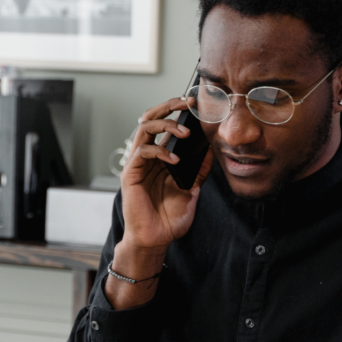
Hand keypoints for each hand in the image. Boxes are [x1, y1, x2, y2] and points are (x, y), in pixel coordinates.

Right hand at [120, 98, 214, 249]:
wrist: (155, 239)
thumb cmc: (169, 217)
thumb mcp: (191, 190)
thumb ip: (199, 171)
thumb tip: (211, 152)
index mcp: (160, 157)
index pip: (165, 125)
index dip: (177, 111)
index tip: (195, 105)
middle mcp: (147, 156)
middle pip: (150, 118)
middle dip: (168, 106)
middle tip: (186, 103)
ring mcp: (137, 163)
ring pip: (144, 128)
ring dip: (166, 124)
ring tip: (185, 132)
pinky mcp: (131, 173)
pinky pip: (143, 151)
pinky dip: (161, 151)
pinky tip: (175, 160)